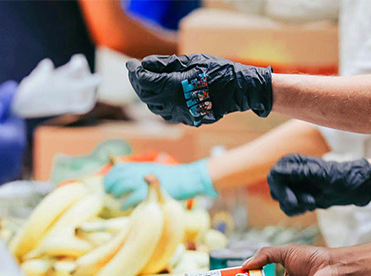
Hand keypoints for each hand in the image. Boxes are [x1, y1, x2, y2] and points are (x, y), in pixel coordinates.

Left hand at [104, 159, 214, 208]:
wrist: (187, 179)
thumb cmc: (170, 178)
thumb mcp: (153, 170)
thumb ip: (139, 173)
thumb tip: (126, 174)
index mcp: (140, 165)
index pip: (117, 168)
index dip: (109, 177)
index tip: (106, 185)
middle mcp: (139, 171)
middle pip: (116, 177)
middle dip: (110, 186)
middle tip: (108, 194)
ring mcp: (144, 181)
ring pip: (121, 186)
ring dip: (116, 194)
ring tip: (116, 200)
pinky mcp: (148, 192)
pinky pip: (131, 199)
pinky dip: (125, 204)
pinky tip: (123, 208)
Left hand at [126, 54, 271, 125]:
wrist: (240, 89)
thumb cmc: (218, 70)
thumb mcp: (191, 60)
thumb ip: (165, 63)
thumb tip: (145, 64)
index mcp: (175, 87)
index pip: (145, 81)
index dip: (134, 72)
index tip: (130, 63)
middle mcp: (175, 105)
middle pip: (146, 96)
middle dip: (137, 83)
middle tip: (134, 71)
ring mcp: (182, 115)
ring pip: (154, 107)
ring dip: (147, 94)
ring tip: (146, 81)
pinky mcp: (189, 120)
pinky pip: (167, 113)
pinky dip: (159, 103)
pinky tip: (160, 93)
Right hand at [268, 155, 370, 215]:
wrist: (352, 188)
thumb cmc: (339, 177)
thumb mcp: (320, 174)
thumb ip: (300, 173)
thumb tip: (277, 172)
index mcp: (292, 162)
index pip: (274, 176)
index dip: (281, 191)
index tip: (293, 202)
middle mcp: (289, 172)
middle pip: (275, 191)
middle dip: (290, 200)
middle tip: (309, 203)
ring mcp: (292, 186)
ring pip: (281, 202)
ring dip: (297, 206)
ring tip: (313, 202)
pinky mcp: (297, 197)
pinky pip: (288, 209)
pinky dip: (298, 211)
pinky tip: (311, 206)